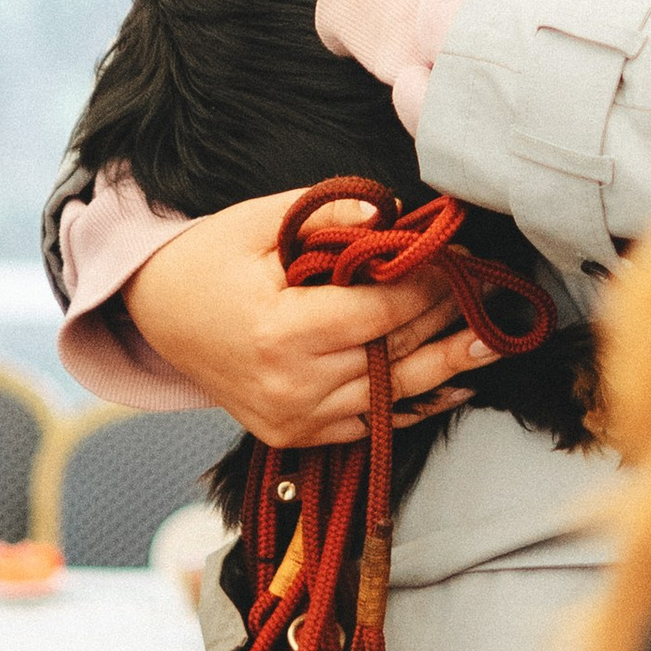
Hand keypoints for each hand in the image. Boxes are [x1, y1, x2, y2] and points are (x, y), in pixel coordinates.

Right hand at [126, 188, 500, 452]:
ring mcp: (292, 418)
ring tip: (492, 342)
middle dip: (448, 320)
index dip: (430, 284)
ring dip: (444, 367)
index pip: (381, 311)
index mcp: (280, 331)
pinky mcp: (293, 434)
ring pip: (390, 396)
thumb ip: (330, 217)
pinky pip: (367, 424)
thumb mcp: (261, 221)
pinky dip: (411, 405)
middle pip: (394, 355)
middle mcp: (289, 385)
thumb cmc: (211, 258)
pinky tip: (451, 384)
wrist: (158, 312)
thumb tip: (395, 216)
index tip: (462, 258)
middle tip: (492, 293)